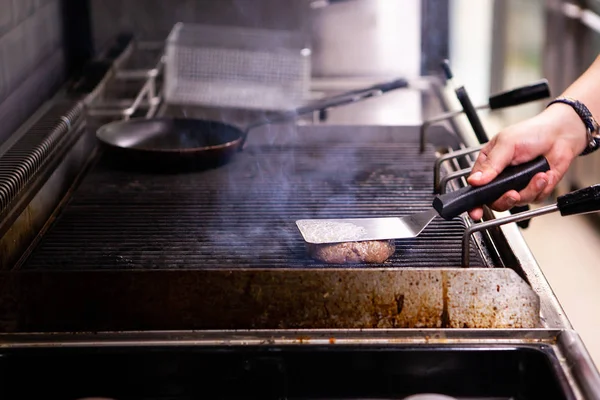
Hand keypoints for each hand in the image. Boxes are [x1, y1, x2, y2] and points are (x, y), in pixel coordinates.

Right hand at [466, 103, 588, 219]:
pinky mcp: (534, 189)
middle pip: (495, 201)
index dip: (474, 202)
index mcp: (488, 166)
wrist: (560, 134)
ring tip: (538, 175)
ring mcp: (517, 185)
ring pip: (517, 202)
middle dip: (506, 199)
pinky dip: (541, 188)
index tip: (475, 212)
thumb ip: (491, 164)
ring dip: (529, 190)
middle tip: (513, 193)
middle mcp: (501, 178)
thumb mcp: (506, 144)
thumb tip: (475, 180)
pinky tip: (544, 174)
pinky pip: (534, 198)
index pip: (476, 188)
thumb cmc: (532, 132)